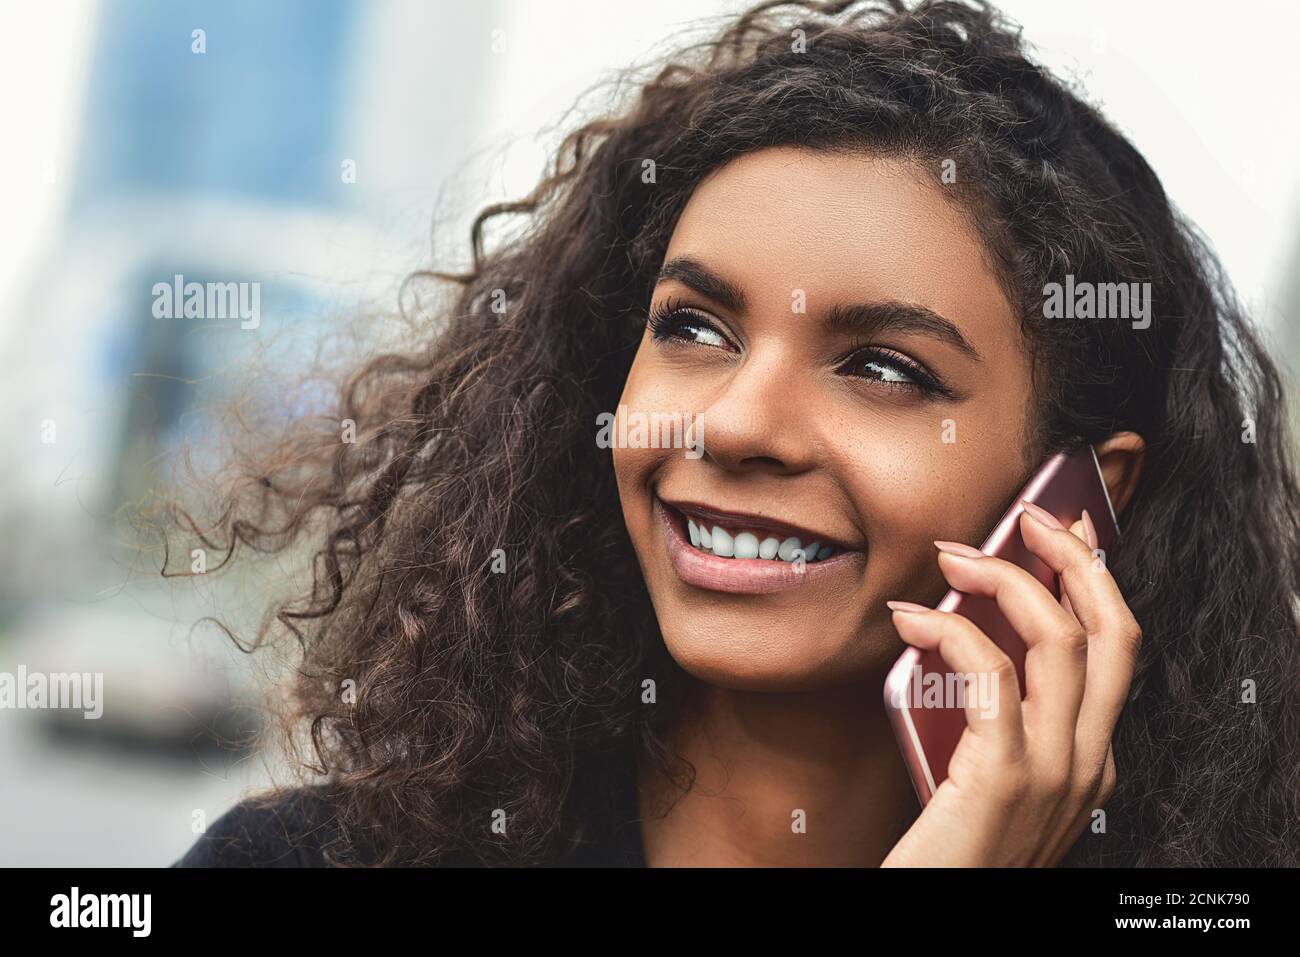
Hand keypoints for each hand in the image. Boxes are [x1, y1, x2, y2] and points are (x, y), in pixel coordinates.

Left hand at [880, 502, 1141, 866]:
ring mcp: (1053, 773)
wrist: (931, 914)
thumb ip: (995, 716)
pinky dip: (949, 632)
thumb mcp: (988, 774)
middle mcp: (1087, 763)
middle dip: (1073, 559)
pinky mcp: (1002, 779)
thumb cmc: (946, 845)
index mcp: (1089, 759)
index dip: (1092, 579)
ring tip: (950, 558)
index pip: (1115, 650)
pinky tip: (910, 621)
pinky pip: (990, 677)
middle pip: (1112, 632)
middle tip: (1027, 517)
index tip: (1058, 531)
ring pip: (1059, 641)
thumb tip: (967, 630)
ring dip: (1003, 579)